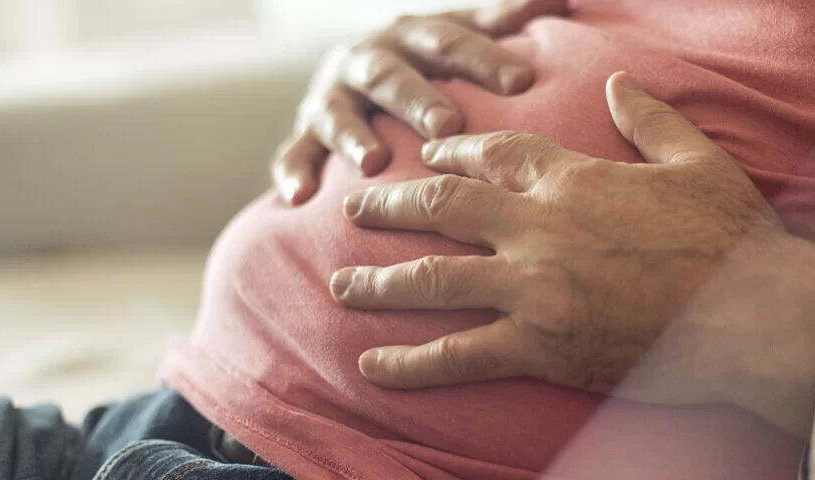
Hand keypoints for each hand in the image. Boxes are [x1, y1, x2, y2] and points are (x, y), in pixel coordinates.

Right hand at [272, 0, 568, 204]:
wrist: (357, 72)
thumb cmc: (431, 61)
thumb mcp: (464, 31)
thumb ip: (507, 17)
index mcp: (412, 33)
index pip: (451, 40)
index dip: (483, 59)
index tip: (521, 82)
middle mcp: (368, 58)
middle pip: (392, 74)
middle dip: (417, 99)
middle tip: (447, 125)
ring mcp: (332, 95)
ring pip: (338, 113)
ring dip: (352, 136)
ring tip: (372, 163)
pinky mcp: (305, 132)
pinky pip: (293, 151)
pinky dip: (293, 173)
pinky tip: (299, 199)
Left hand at [330, 72, 814, 437]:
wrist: (751, 313)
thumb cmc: (733, 238)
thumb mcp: (696, 159)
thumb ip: (650, 118)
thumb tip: (619, 83)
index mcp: (573, 179)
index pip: (494, 156)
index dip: (453, 154)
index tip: (427, 158)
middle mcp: (538, 227)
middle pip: (441, 209)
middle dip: (389, 205)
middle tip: (353, 206)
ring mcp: (531, 288)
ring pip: (432, 280)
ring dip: (379, 282)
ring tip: (340, 283)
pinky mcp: (538, 346)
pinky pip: (457, 355)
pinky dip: (409, 364)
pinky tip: (370, 367)